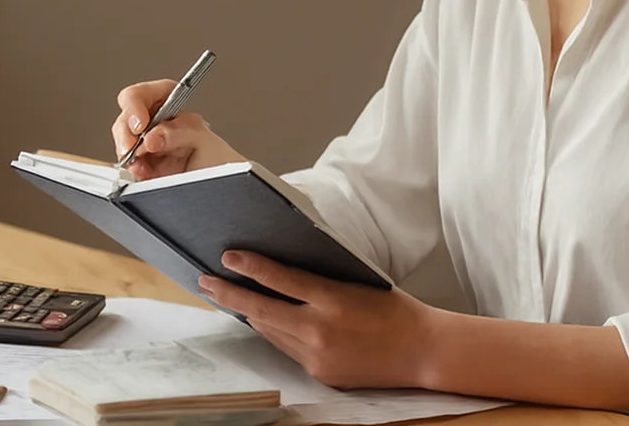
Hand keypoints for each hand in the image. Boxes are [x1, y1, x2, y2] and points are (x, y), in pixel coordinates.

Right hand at [112, 79, 242, 179]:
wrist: (224, 187)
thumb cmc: (220, 160)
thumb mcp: (205, 140)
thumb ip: (178, 133)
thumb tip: (152, 136)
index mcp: (170, 106)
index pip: (143, 94)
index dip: (135, 105)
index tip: (139, 123)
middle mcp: (156, 123)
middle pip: (127, 118)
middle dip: (125, 133)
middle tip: (132, 147)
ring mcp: (147, 145)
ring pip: (123, 142)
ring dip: (128, 154)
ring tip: (141, 164)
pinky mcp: (144, 167)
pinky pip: (127, 166)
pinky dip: (132, 170)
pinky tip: (143, 173)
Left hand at [198, 251, 438, 390]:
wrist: (422, 351)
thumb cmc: (395, 309)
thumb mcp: (357, 282)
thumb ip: (320, 281)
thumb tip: (282, 273)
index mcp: (334, 301)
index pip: (282, 280)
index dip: (251, 267)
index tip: (228, 256)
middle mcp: (321, 331)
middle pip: (262, 310)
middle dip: (229, 294)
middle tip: (206, 280)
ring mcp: (317, 356)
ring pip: (270, 331)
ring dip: (249, 313)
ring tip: (227, 296)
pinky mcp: (319, 373)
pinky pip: (287, 348)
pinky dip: (275, 331)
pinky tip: (264, 320)